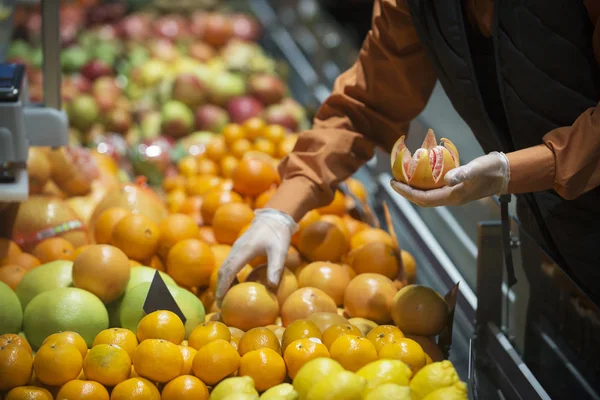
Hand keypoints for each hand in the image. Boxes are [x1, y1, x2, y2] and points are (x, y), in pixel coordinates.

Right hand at [215, 208, 297, 305]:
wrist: (274, 217)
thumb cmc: (278, 234)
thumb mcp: (280, 251)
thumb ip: (276, 268)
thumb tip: (272, 287)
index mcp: (244, 250)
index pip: (229, 270)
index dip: (223, 286)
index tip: (221, 299)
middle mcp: (236, 249)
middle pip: (222, 270)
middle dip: (220, 287)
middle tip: (222, 303)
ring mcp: (236, 248)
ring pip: (225, 267)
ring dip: (223, 282)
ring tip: (227, 297)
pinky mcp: (239, 248)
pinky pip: (229, 264)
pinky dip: (229, 275)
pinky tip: (236, 284)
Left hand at [391, 152, 509, 206]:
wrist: (505, 173)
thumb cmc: (491, 170)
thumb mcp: (477, 169)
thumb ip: (463, 173)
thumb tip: (447, 179)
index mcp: (452, 197)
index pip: (423, 198)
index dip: (406, 192)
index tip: (393, 184)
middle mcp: (450, 198)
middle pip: (422, 199)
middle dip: (406, 192)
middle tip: (392, 181)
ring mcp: (452, 194)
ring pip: (427, 194)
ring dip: (413, 188)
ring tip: (401, 178)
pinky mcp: (455, 188)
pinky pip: (434, 188)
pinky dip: (423, 183)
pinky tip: (418, 173)